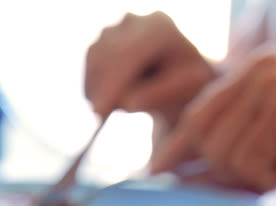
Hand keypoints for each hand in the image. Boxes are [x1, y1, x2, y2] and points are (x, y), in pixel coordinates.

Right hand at [85, 12, 214, 123]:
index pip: (128, 54)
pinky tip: (107, 100)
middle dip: (102, 87)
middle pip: (107, 54)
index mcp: (160, 27)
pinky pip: (89, 66)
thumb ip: (158, 94)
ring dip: (98, 88)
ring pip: (95, 60)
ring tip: (115, 108)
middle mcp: (134, 21)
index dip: (112, 82)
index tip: (100, 110)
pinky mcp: (101, 41)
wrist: (178, 76)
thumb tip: (127, 102)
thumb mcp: (184, 90)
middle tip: (102, 115)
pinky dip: (93, 87)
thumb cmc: (186, 83)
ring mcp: (115, 28)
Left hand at [152, 46, 275, 191]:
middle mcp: (261, 70)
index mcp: (257, 70)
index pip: (198, 111)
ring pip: (223, 152)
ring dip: (255, 173)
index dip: (175, 146)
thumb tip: (178, 175)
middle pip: (203, 134)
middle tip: (270, 171)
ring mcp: (273, 83)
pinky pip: (251, 160)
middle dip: (225, 168)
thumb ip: (234, 144)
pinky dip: (273, 175)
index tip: (156, 172)